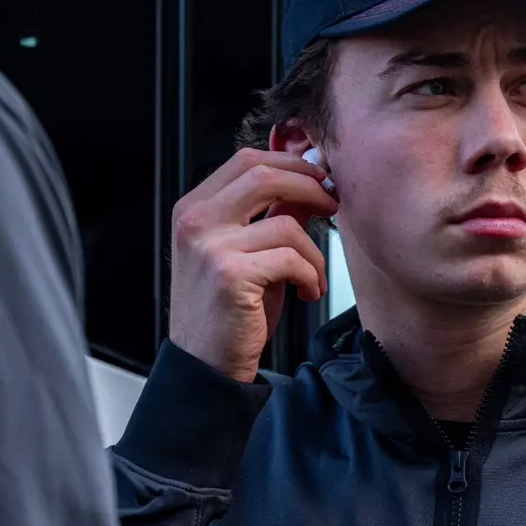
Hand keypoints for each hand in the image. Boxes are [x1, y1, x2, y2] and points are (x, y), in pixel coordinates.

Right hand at [167, 148, 337, 381]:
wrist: (205, 363)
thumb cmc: (227, 311)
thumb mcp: (248, 254)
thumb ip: (272, 216)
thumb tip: (309, 186)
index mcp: (193, 209)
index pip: (246, 161)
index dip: (290, 163)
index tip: (318, 178)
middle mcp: (195, 221)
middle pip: (264, 174)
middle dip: (310, 186)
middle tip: (332, 205)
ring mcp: (209, 246)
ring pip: (286, 224)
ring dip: (314, 253)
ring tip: (313, 277)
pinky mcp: (230, 274)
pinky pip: (291, 259)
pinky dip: (311, 276)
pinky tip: (307, 292)